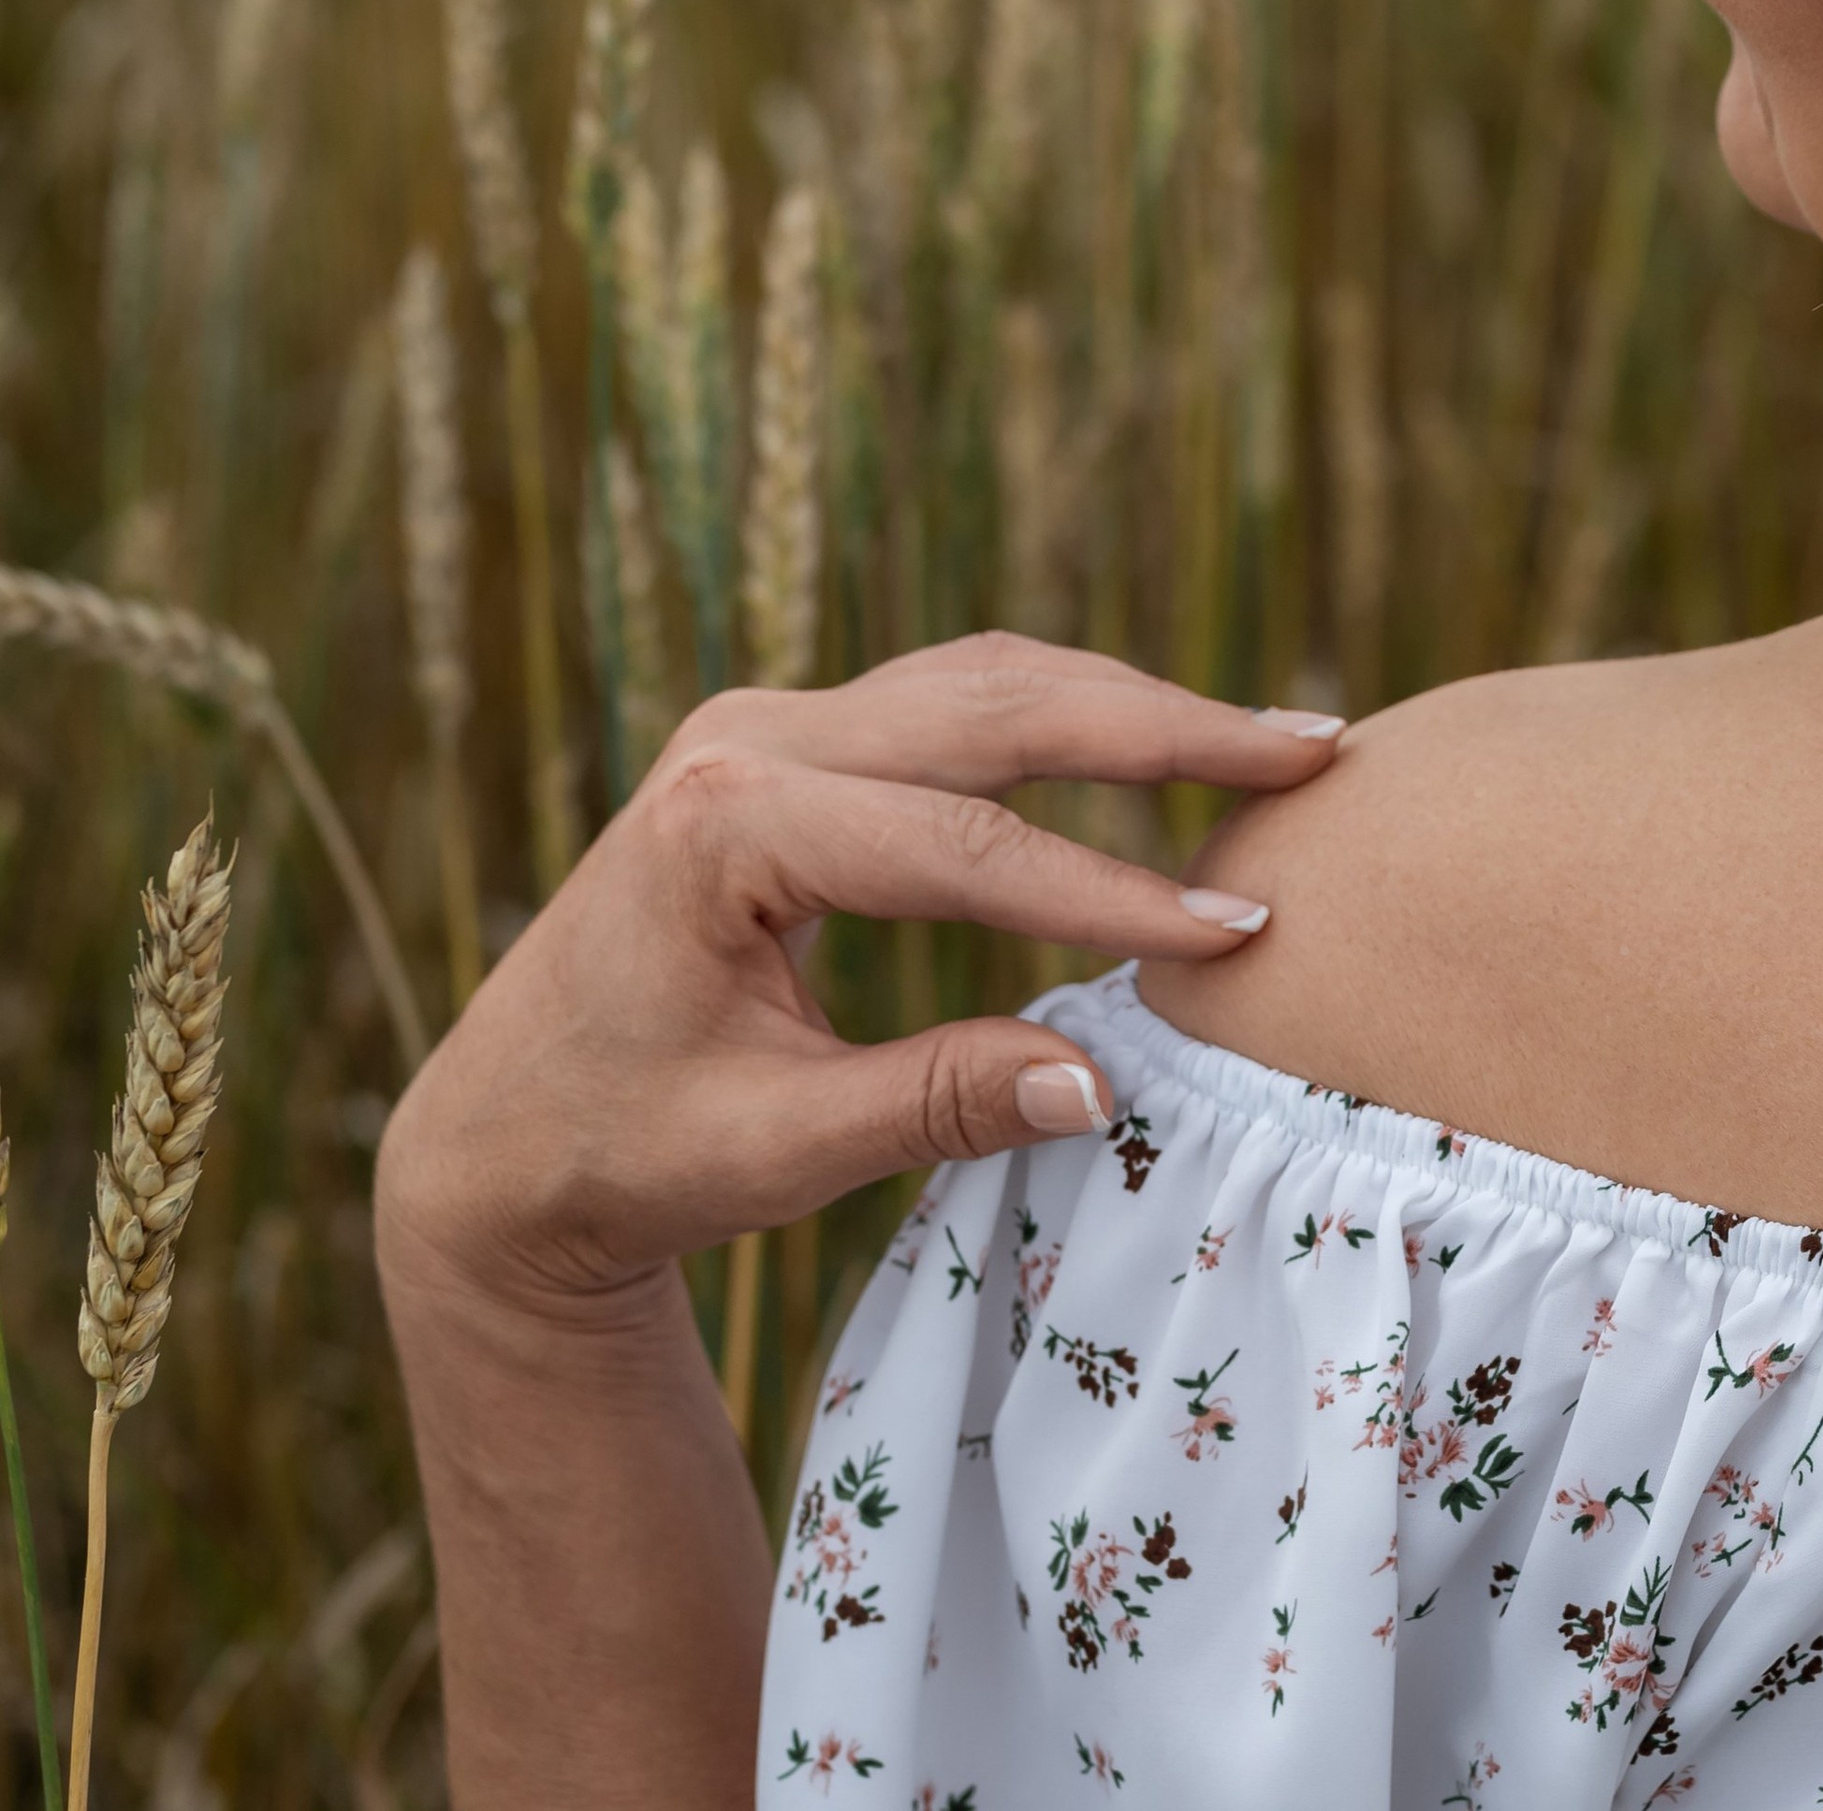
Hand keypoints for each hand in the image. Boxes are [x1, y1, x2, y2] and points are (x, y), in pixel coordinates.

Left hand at [375, 634, 1339, 1318]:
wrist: (493, 1136)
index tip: (1239, 929)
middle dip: (1163, 727)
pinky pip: (952, 704)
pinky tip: (1159, 748)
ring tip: (1268, 740)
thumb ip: (936, 1101)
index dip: (1109, 888)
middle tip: (1312, 748)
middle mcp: (746, 738)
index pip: (959, 845)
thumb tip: (1105, 1082)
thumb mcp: (772, 1152)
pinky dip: (1064, 720)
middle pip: (993, 705)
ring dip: (1127, 707)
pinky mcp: (794, 744)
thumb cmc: (618, 1157)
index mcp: (725, 822)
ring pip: (984, 682)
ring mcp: (767, 725)